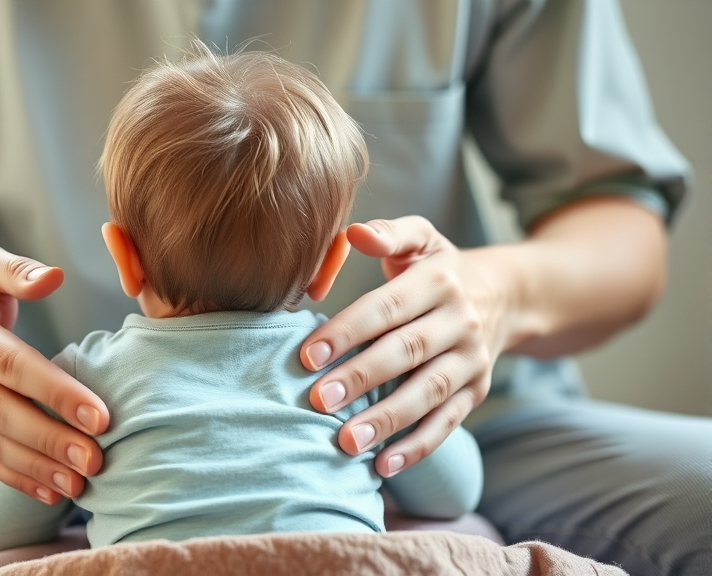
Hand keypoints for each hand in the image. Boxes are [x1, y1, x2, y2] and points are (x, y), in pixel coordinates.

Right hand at [0, 245, 108, 502]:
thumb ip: (16, 270)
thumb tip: (54, 277)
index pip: (13, 366)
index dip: (55, 392)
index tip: (99, 414)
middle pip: (3, 412)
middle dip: (51, 439)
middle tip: (96, 459)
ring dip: (38, 467)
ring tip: (80, 483)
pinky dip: (19, 480)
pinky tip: (53, 494)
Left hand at [302, 217, 504, 477]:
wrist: (505, 294)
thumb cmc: (438, 267)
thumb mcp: (420, 238)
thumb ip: (387, 234)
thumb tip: (353, 234)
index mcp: (438, 281)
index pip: (387, 308)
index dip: (347, 331)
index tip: (306, 355)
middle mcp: (460, 321)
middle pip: (407, 352)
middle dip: (362, 377)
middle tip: (318, 400)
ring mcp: (472, 360)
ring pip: (429, 393)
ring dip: (387, 420)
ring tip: (346, 441)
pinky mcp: (477, 392)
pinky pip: (448, 423)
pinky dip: (418, 447)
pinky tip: (383, 465)